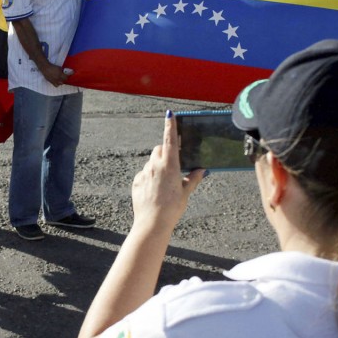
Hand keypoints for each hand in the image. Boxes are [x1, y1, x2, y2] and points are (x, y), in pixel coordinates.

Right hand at [38, 60, 69, 86]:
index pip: (66, 77)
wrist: (46, 68)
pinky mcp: (51, 82)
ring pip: (60, 84)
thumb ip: (62, 71)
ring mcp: (54, 81)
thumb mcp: (59, 68)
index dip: (68, 76)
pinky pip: (56, 85)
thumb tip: (64, 72)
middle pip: (63, 81)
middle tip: (64, 77)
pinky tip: (57, 82)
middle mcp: (58, 79)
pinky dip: (57, 84)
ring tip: (60, 80)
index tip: (70, 74)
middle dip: (64, 79)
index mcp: (60, 75)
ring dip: (61, 82)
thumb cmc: (53, 67)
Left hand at [130, 111, 204, 229]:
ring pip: (151, 163)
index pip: (170, 141)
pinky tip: (154, 191)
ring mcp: (144, 173)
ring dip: (157, 167)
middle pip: (159, 150)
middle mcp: (154, 166)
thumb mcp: (185, 193)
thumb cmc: (171, 208)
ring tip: (164, 185)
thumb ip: (192, 179)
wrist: (151, 223)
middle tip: (172, 164)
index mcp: (169, 166)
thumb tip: (201, 170)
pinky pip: (144, 174)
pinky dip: (149, 177)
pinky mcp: (136, 182)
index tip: (169, 114)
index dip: (170, 126)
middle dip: (165, 152)